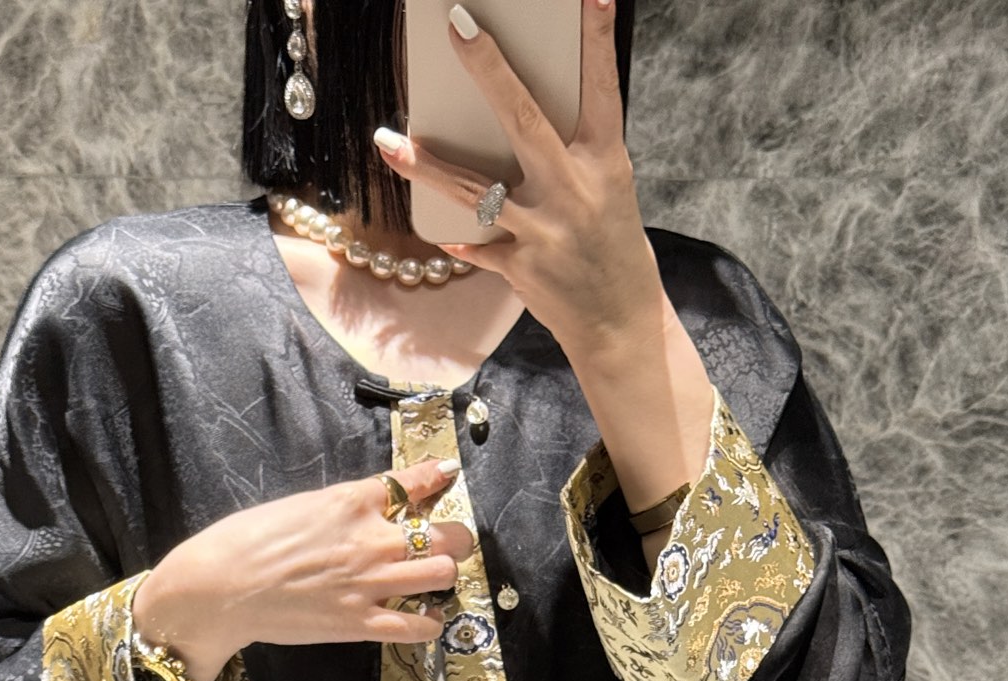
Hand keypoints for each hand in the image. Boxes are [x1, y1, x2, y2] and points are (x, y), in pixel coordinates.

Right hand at [131, 458, 472, 680]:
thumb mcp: (299, 505)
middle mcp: (371, 539)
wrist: (222, 586)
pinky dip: (429, 622)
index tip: (446, 474)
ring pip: (440, 575)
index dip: (435, 477)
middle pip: (444, 535)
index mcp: (352, 500)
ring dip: (444, 577)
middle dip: (455, 539)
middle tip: (450, 545)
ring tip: (434, 581)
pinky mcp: (360, 623)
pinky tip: (426, 618)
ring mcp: (370, 583)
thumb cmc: (246, 540)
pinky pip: (417, 626)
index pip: (411, 481)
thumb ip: (339, 507)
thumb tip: (360, 508)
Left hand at [372, 0, 665, 362]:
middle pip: (523, 118)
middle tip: (457, 25)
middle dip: (489, 68)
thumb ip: (574, 154)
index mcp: (605, 162)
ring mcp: (544, 230)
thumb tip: (522, 119)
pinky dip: (461, 240)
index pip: (601, 87)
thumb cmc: (612, 247)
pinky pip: (477, 245)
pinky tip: (443, 235)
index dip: (597, 38)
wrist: (620, 324)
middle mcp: (574, 189)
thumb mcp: (609, 191)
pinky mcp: (521, 267)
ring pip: (473, 189)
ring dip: (425, 166)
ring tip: (387, 142)